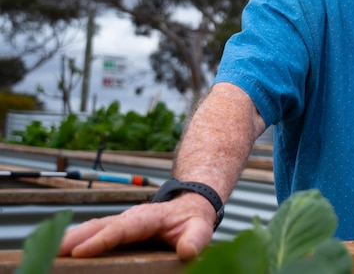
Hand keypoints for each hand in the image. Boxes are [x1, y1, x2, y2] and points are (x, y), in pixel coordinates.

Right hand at [59, 193, 215, 259]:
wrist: (191, 205)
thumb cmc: (193, 219)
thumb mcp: (200, 228)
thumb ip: (196, 239)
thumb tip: (187, 251)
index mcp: (148, 217)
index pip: (122, 229)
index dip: (101, 240)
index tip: (81, 252)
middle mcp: (130, 218)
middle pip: (99, 225)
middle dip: (75, 238)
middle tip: (53, 251)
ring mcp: (121, 223)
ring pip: (92, 228)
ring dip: (70, 239)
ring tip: (49, 251)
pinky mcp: (117, 231)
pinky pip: (93, 233)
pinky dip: (76, 240)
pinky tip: (61, 251)